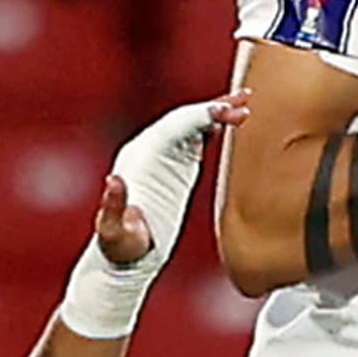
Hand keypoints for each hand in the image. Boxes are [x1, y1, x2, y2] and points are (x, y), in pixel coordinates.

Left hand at [95, 92, 251, 265]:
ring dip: (217, 110)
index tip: (224, 112)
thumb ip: (112, 205)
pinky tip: (230, 120)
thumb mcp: (113, 230)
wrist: (126, 255)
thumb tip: (114, 180)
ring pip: (191, 122)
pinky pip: (194, 136)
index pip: (173, 127)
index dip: (199, 116)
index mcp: (138, 157)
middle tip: (245, 101)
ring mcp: (161, 154)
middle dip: (214, 107)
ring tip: (244, 101)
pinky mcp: (174, 164)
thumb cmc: (120, 246)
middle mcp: (148, 148)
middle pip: (184, 118)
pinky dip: (213, 125)